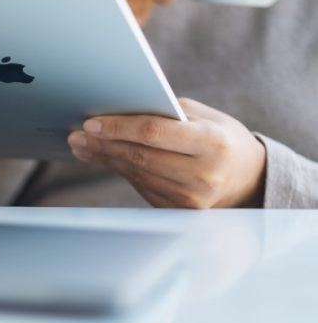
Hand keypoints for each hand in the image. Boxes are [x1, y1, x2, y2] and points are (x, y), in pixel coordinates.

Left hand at [67, 98, 266, 208]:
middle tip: (76, 134)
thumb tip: (118, 111)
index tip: (91, 123)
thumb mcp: (204, 116)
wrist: (247, 178)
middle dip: (103, 144)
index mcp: (211, 142)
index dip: (118, 128)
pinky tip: (102, 158)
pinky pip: (141, 186)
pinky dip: (119, 170)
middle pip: (140, 156)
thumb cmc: (220, 136)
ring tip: (81, 145)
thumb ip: (166, 112)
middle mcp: (203, 174)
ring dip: (105, 158)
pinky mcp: (180, 211)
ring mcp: (191, 198)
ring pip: (136, 173)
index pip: (154, 133)